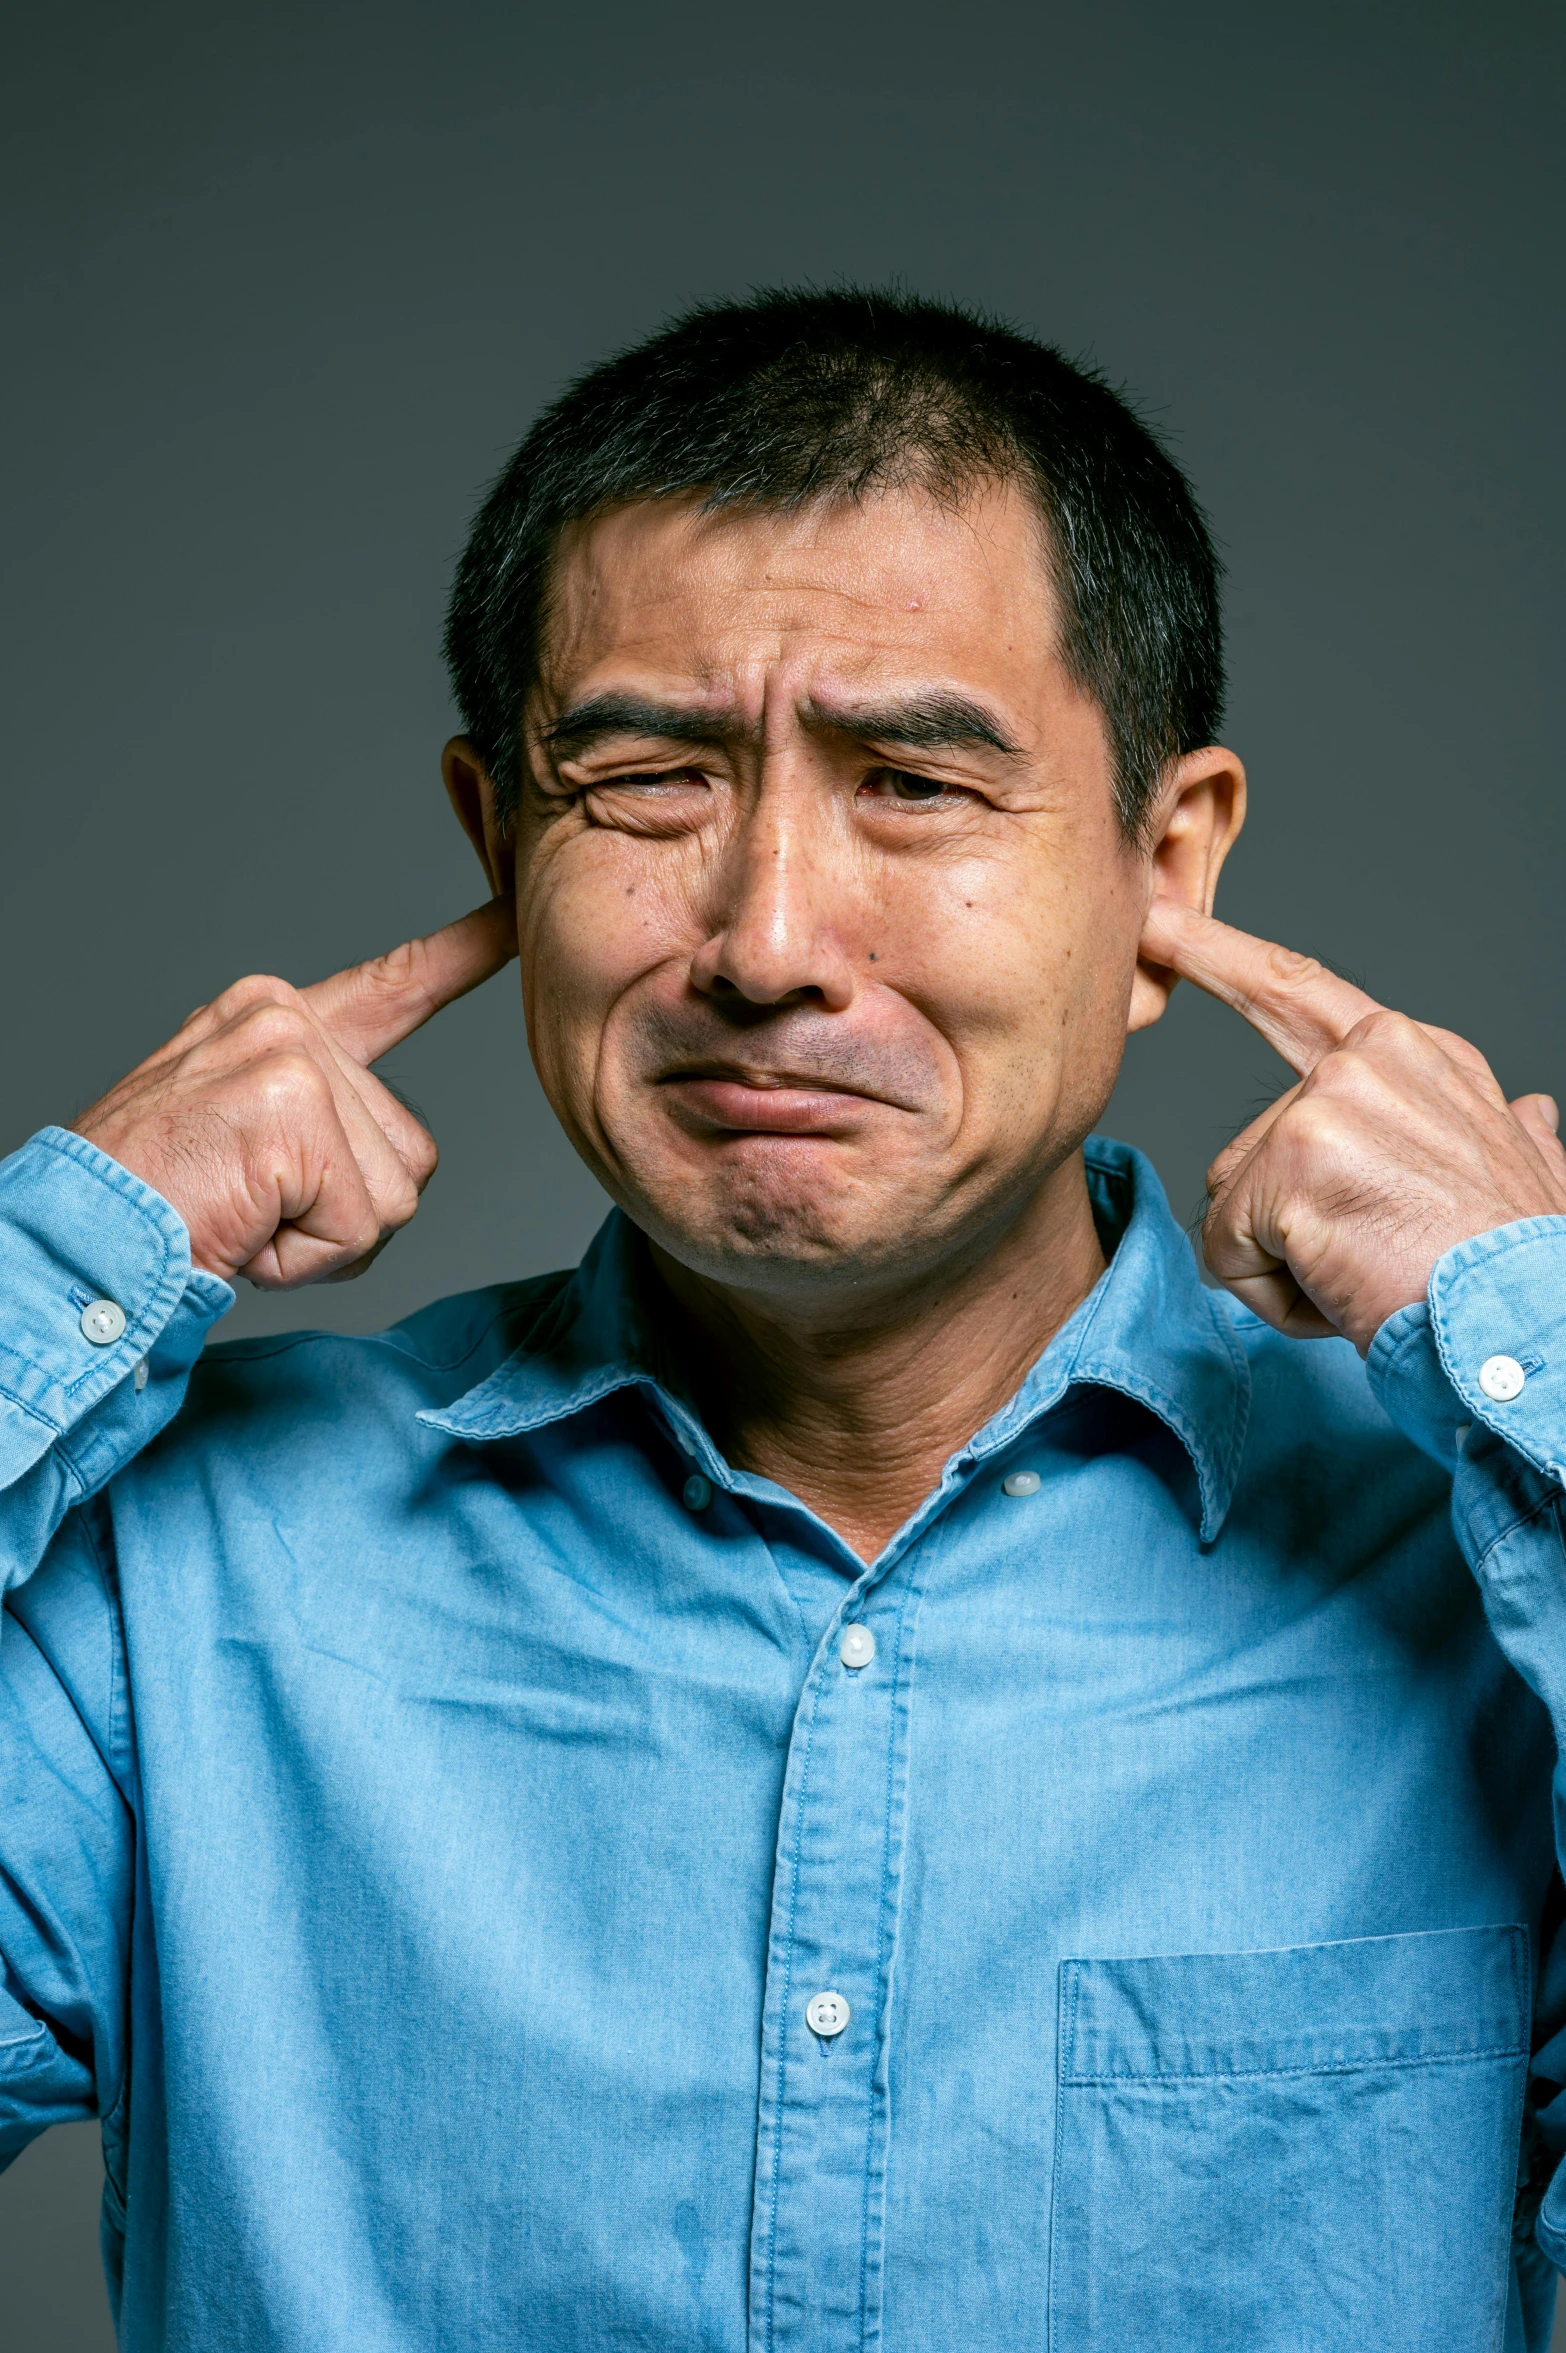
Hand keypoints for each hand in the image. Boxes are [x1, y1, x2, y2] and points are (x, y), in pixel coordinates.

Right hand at [71, 900, 516, 1287]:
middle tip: (250, 1206)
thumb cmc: (154, 1201)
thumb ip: (321, 1120)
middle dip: (344, 1210)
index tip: (513, 919)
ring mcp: (291, 1060)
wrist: (77, 1241)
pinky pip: (360, 1228)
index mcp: (274, 1017)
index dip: (459, 957)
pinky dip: (306, 1259)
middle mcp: (286, 1021)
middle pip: (408, 1150)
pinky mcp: (294, 1114)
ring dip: (325, 1238)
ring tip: (243, 1214)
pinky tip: (244, 1230)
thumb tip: (397, 1163)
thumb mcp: (242, 1136)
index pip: (391, 987)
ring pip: (395, 1195)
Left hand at [1138, 899, 1565, 1351]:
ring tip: (1369, 1274)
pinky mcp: (1288, 1165)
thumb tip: (1532, 1114)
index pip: (1299, 993)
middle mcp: (1369, 1059)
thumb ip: (1510, 1133)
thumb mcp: (1534, 1174)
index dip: (1220, 956)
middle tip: (1346, 1219)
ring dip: (1283, 1264)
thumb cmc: (1521, 1266)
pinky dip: (1272, 1296)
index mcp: (1418, 1055)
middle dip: (1278, 1220)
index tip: (1159, 923)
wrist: (1530, 1323)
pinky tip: (1342, 1293)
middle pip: (1249, 1151)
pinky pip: (1225, 1250)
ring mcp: (1325, 1105)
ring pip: (1234, 1206)